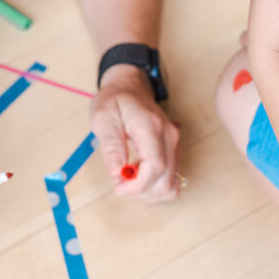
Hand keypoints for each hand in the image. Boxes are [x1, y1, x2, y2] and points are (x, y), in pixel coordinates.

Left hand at [90, 65, 180, 201]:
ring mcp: (174, 144)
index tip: (118, 187)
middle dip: (141, 191)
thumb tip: (117, 171)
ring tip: (128, 180)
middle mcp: (169, 136)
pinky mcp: (173, 150)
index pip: (155, 166)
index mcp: (151, 127)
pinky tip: (138, 178)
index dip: (137, 185)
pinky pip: (171, 178)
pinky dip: (155, 187)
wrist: (129, 87)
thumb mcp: (103, 118)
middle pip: (166, 180)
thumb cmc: (115, 100)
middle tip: (119, 184)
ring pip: (171, 184)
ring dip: (148, 192)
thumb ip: (111, 145)